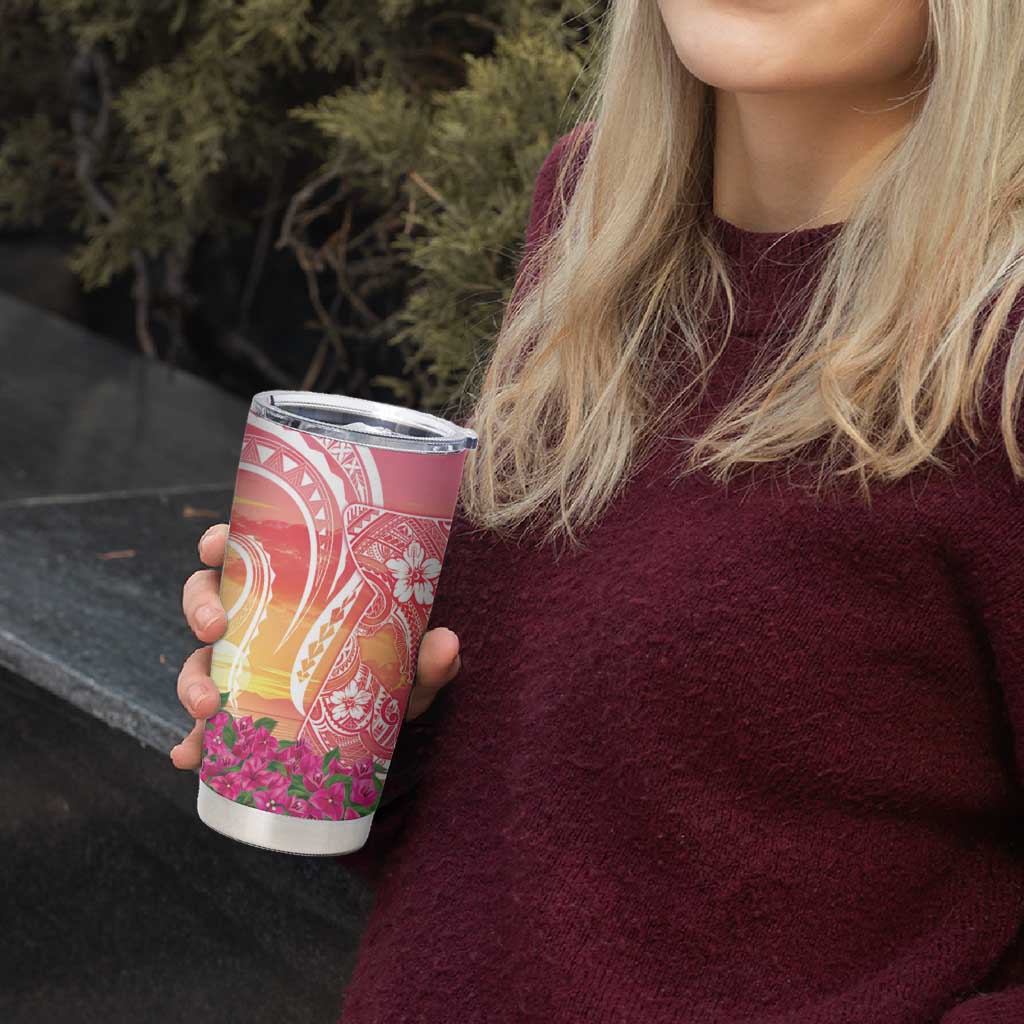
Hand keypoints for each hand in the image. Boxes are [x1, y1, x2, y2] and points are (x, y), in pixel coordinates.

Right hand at [169, 523, 461, 768]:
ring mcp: (244, 667)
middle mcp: (259, 621)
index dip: (220, 543)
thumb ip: (427, 658)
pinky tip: (189, 757)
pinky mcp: (241, 714)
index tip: (215, 545)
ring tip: (206, 708)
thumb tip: (447, 644)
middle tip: (214, 630)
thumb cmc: (391, 671)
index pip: (247, 552)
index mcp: (291, 589)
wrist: (385, 723)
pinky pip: (206, 725)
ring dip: (192, 681)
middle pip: (208, 599)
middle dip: (199, 610)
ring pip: (200, 660)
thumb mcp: (409, 665)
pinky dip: (192, 742)